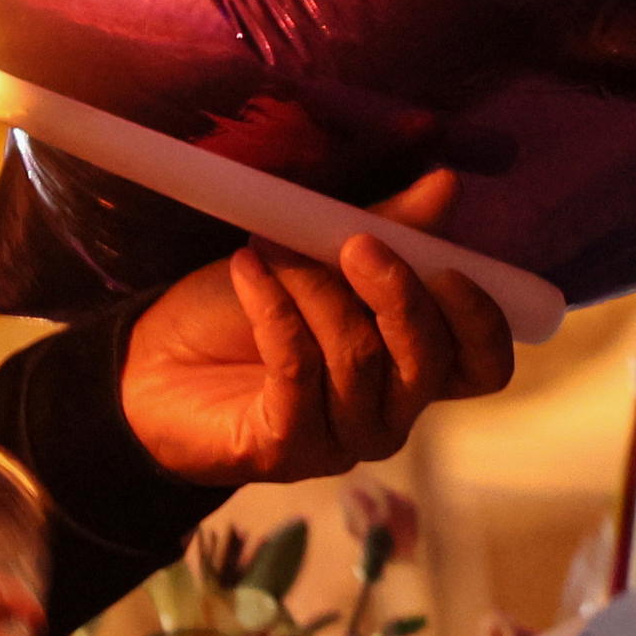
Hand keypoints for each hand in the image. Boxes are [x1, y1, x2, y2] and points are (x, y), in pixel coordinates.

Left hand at [116, 171, 519, 486]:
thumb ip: (387, 229)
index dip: (481, 322)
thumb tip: (446, 186)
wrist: (152, 363)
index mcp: (411, 368)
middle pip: (427, 363)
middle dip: (397, 295)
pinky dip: (273, 308)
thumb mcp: (317, 255)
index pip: (483, 366)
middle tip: (353, 244)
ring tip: (271, 252)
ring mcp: (341, 439)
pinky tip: (247, 270)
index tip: (449, 266)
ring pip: (358, 360)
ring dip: (314, 292)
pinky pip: (297, 368)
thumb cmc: (244, 310)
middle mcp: (389, 413)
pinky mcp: (288, 449)